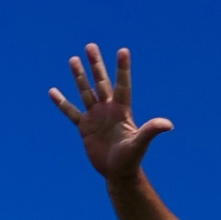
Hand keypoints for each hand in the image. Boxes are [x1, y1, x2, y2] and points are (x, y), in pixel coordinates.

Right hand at [48, 44, 172, 181]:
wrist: (118, 173)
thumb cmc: (131, 159)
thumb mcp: (140, 143)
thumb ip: (151, 131)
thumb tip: (168, 125)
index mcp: (121, 111)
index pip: (122, 85)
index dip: (122, 69)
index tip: (123, 50)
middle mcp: (108, 110)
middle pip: (101, 82)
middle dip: (96, 65)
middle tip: (90, 46)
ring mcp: (95, 117)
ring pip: (85, 92)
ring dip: (79, 77)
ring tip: (73, 59)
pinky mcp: (84, 127)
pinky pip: (70, 112)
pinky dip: (61, 103)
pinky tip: (52, 91)